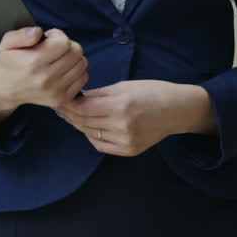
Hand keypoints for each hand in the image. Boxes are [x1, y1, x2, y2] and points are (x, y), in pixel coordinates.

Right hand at [0, 27, 88, 122]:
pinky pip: (83, 78)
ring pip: (82, 64)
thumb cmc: (8, 62)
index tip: (48, 38)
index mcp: (33, 63)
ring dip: (73, 57)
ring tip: (59, 58)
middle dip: (68, 45)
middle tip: (55, 48)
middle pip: (76, 52)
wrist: (4, 89)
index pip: (64, 42)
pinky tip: (63, 70)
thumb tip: (39, 32)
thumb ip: (22, 34)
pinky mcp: (62, 99)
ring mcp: (55, 91)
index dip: (58, 35)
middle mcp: (46, 79)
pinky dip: (77, 71)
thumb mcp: (7, 43)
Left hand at [55, 80, 214, 156]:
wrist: (177, 110)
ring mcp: (126, 141)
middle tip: (61, 107)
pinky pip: (101, 145)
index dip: (68, 104)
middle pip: (84, 122)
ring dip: (79, 125)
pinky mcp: (129, 151)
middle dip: (70, 114)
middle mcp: (122, 125)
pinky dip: (92, 135)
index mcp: (121, 105)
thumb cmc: (152, 91)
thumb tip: (76, 98)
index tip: (60, 98)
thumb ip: (99, 93)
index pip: (83, 108)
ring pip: (90, 134)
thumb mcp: (124, 85)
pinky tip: (90, 127)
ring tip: (74, 116)